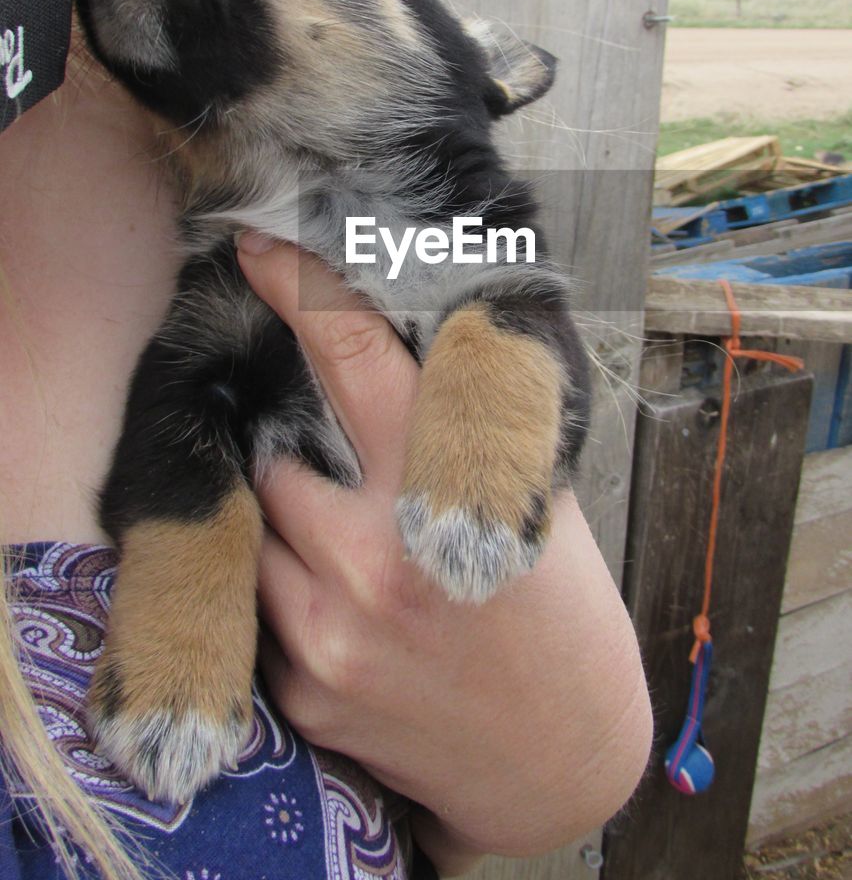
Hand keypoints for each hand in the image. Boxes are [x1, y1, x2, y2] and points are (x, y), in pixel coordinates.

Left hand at [237, 237, 651, 873]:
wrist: (561, 758)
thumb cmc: (557, 613)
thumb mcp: (531, 502)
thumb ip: (465, 432)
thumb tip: (403, 341)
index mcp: (440, 488)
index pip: (354, 355)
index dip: (299, 285)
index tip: (257, 246)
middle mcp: (373, 556)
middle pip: (278, 454)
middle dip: (302, 454)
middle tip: (350, 479)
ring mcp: (330, 630)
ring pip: (258, 530)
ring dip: (291, 527)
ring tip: (357, 555)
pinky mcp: (304, 690)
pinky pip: (260, 607)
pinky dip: (291, 594)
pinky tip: (353, 615)